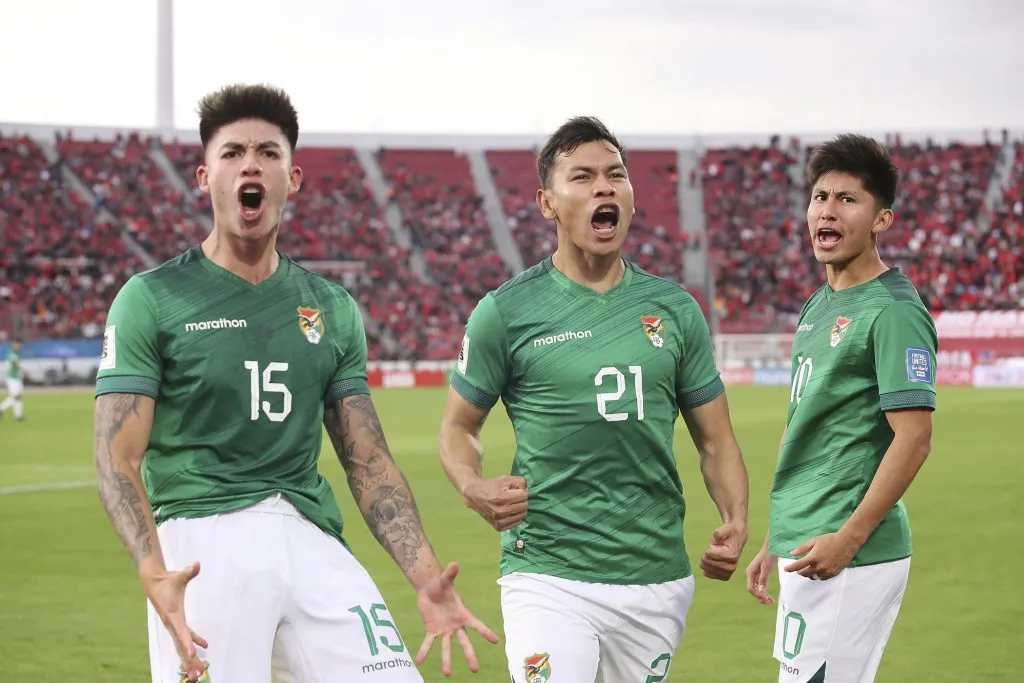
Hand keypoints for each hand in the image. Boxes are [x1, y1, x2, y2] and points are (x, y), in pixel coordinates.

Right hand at [142, 562, 207, 680]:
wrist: (154, 582)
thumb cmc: (167, 580)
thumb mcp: (179, 576)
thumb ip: (189, 572)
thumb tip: (197, 564)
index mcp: (174, 615)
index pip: (182, 632)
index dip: (188, 643)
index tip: (194, 654)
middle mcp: (172, 624)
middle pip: (181, 645)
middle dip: (189, 661)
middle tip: (196, 675)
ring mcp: (173, 624)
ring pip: (182, 644)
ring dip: (190, 657)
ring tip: (198, 671)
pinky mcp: (176, 622)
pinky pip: (186, 636)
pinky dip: (194, 642)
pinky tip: (205, 646)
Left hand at [415, 562, 499, 675]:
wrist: (429, 588)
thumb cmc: (440, 583)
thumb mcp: (444, 579)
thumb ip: (449, 574)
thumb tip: (454, 564)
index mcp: (463, 614)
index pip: (477, 625)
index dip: (486, 633)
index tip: (496, 641)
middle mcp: (456, 625)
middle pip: (465, 643)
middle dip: (470, 656)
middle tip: (475, 670)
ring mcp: (445, 629)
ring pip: (447, 647)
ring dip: (447, 660)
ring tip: (447, 674)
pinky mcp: (432, 630)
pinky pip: (429, 643)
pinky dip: (424, 651)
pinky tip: (419, 661)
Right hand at [462, 475, 527, 531]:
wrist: (475, 495)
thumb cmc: (492, 486)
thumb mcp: (505, 479)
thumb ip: (520, 482)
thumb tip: (527, 490)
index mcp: (502, 498)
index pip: (524, 496)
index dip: (522, 491)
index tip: (516, 490)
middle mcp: (500, 511)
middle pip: (525, 506)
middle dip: (522, 500)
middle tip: (514, 497)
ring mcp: (499, 521)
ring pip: (522, 515)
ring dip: (520, 509)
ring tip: (511, 504)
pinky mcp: (498, 527)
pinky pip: (517, 523)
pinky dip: (516, 517)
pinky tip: (509, 512)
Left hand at [699, 521, 746, 580]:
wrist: (738, 539)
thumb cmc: (730, 533)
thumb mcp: (726, 528)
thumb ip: (721, 531)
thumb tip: (717, 535)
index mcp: (732, 555)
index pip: (708, 554)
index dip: (709, 547)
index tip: (717, 545)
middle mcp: (731, 567)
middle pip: (706, 562)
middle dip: (706, 554)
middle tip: (715, 549)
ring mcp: (728, 573)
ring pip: (705, 569)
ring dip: (706, 560)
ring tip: (714, 555)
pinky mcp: (724, 576)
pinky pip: (707, 574)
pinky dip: (706, 567)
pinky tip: (712, 561)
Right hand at [745, 546, 776, 604]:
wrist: (772, 547)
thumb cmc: (769, 556)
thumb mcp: (766, 568)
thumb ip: (763, 580)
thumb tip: (761, 591)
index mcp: (750, 573)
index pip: (751, 588)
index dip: (758, 596)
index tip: (767, 600)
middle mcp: (751, 574)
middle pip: (753, 589)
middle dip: (760, 597)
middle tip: (770, 602)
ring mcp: (755, 574)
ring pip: (756, 588)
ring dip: (762, 595)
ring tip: (770, 601)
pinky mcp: (760, 573)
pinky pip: (760, 584)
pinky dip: (764, 590)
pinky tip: (769, 594)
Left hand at [783, 530, 861, 580]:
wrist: (846, 543)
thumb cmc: (829, 540)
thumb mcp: (814, 541)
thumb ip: (802, 548)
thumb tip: (792, 554)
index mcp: (813, 558)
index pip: (798, 566)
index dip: (790, 568)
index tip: (785, 569)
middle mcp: (819, 567)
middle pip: (805, 574)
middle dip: (800, 571)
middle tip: (798, 568)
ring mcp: (827, 571)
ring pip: (814, 577)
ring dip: (809, 574)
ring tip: (808, 569)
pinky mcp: (834, 573)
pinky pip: (822, 578)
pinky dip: (818, 575)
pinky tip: (818, 571)